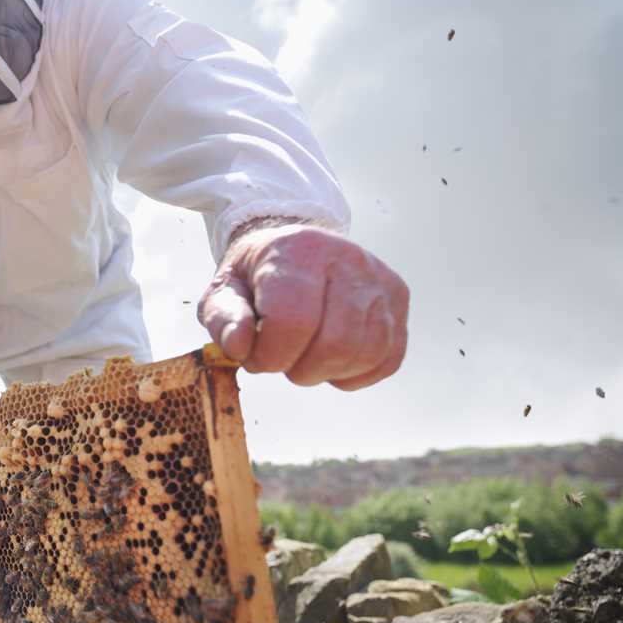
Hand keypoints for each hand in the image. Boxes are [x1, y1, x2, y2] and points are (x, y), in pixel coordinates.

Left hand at [197, 223, 408, 389]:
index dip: (270, 355)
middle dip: (300, 369)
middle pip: (336, 343)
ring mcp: (380, 279)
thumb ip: (224, 319)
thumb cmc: (256, 276)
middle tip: (280, 359)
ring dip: (327, 372)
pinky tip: (329, 360)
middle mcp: (348, 258)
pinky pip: (387, 359)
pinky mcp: (398, 299)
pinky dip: (354, 373)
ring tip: (303, 357)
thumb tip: (238, 347)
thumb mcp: (224, 290)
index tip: (255, 356)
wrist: (295, 249)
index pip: (293, 321)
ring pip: (366, 353)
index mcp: (298, 250)